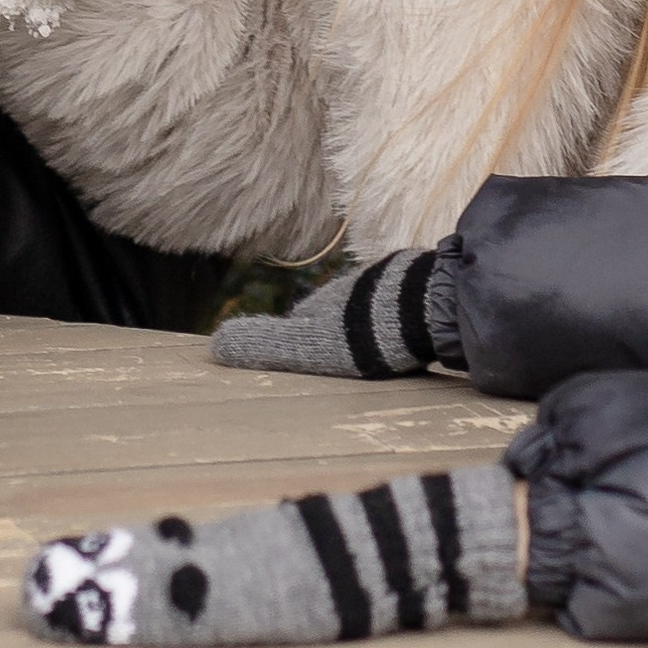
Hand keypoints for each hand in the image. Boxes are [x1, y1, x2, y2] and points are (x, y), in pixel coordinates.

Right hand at [211, 249, 451, 379]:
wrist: (432, 307)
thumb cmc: (366, 333)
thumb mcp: (308, 346)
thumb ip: (265, 345)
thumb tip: (215, 346)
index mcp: (324, 304)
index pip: (302, 324)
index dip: (300, 342)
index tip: (305, 360)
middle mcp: (354, 288)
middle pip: (340, 315)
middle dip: (340, 334)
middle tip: (348, 362)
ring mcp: (392, 286)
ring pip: (374, 310)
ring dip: (374, 327)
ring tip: (383, 353)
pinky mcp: (424, 288)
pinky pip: (408, 307)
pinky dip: (405, 322)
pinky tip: (413, 338)